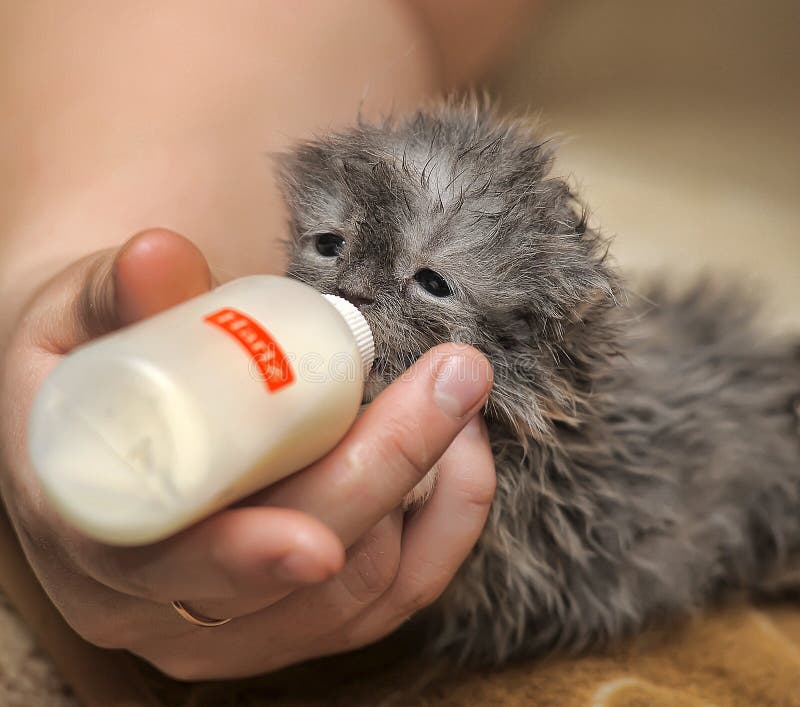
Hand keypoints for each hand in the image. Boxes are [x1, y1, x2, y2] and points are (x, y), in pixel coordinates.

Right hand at [0, 228, 494, 679]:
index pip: (165, 568)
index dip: (240, 559)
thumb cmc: (97, 368)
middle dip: (388, 472)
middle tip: (454, 375)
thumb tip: (157, 256)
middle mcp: (162, 607)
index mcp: (90, 538)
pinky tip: (459, 452)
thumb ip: (116, 297)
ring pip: (363, 594)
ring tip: (452, 393)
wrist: (119, 418)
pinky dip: (449, 522)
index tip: (317, 542)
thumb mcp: (78, 323)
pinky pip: (400, 594)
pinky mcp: (304, 616)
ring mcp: (241, 625)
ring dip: (429, 490)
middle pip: (298, 580)